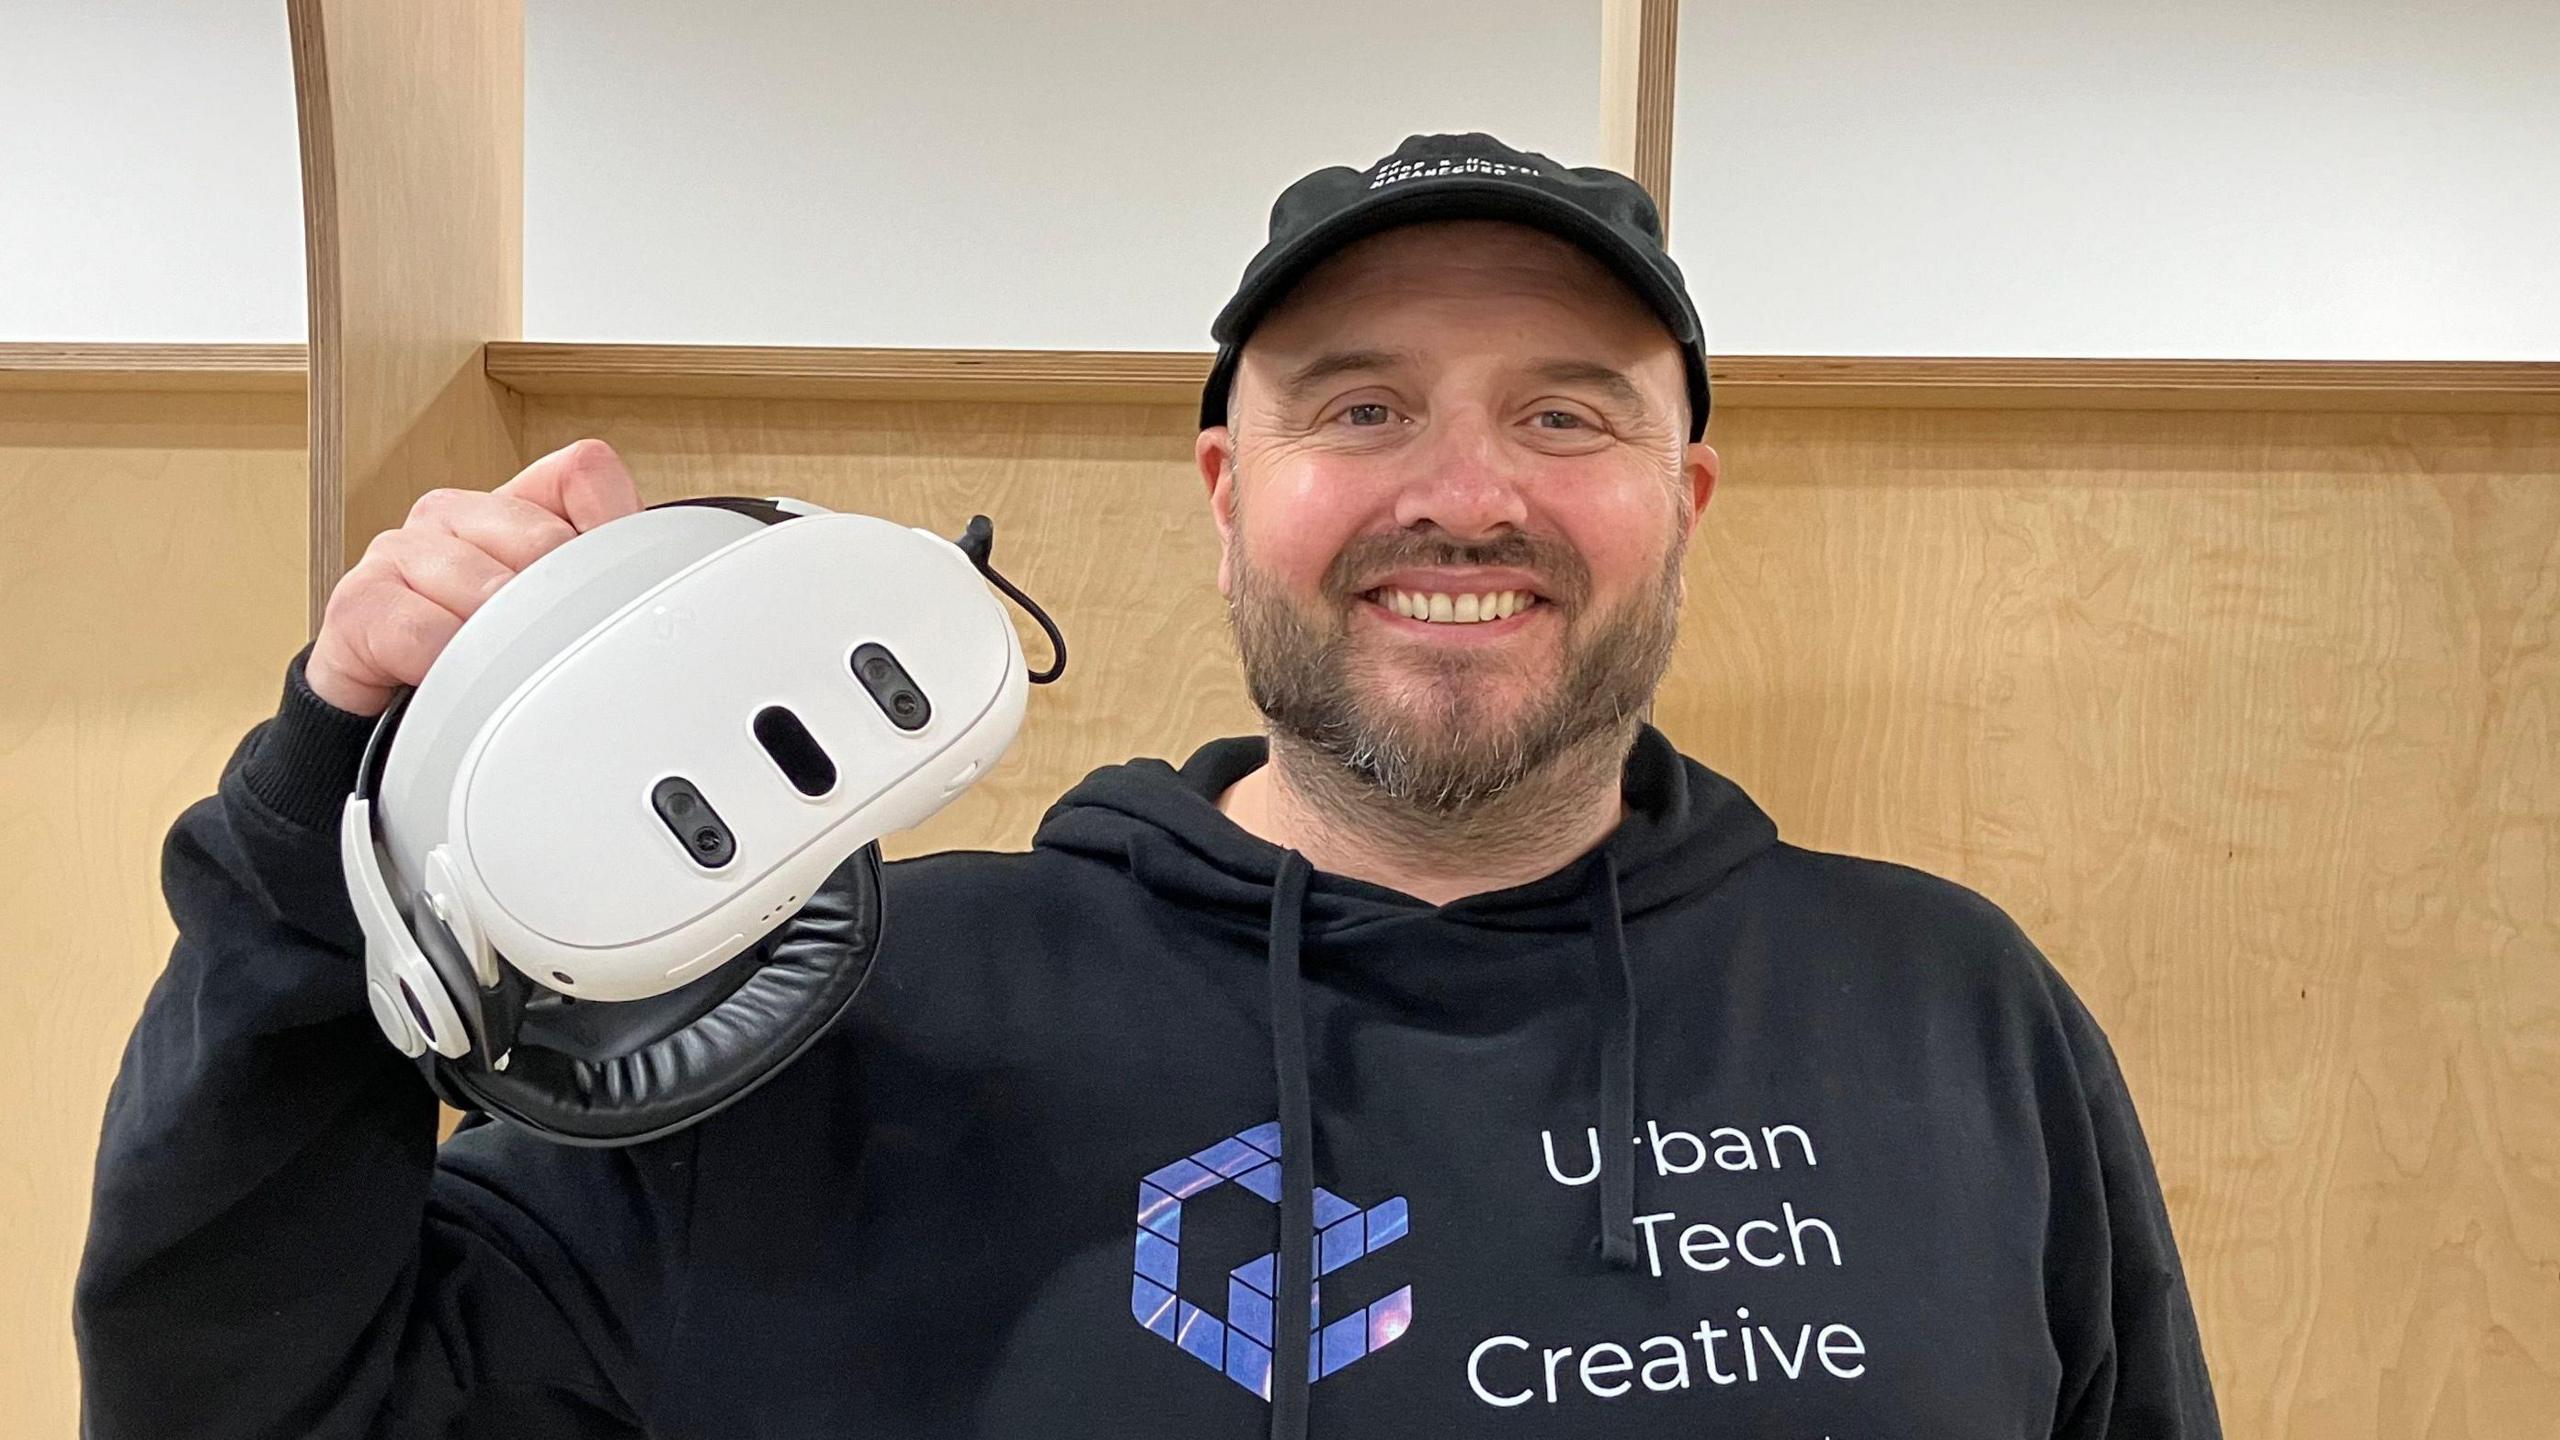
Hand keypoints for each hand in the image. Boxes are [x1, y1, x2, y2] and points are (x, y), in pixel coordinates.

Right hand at [305, 439, 641, 716]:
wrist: (392, 720)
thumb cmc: (487, 662)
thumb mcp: (562, 618)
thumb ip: (611, 584)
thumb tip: (672, 582)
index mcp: (515, 507)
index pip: (583, 472)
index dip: (613, 529)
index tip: (613, 591)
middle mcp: (456, 515)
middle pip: (543, 538)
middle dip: (557, 610)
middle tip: (548, 650)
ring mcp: (403, 550)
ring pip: (488, 587)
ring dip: (502, 645)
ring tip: (498, 672)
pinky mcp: (359, 600)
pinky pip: (424, 631)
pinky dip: (449, 665)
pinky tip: (452, 679)